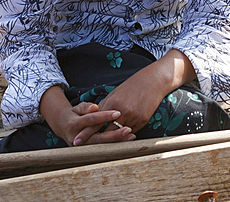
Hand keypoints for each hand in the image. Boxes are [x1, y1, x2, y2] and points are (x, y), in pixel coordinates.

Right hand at [40, 87, 133, 146]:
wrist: (63, 127)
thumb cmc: (74, 114)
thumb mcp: (77, 108)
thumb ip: (86, 107)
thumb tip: (95, 107)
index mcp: (74, 124)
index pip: (91, 120)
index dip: (104, 116)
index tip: (117, 113)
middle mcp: (77, 138)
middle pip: (98, 138)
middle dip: (114, 134)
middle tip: (128, 129)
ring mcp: (82, 147)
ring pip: (102, 146)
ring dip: (117, 142)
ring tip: (131, 136)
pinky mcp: (88, 152)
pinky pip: (103, 149)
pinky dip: (115, 145)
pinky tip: (126, 141)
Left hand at [74, 49, 195, 144]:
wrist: (152, 82)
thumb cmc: (131, 86)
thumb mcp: (114, 94)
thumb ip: (104, 107)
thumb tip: (94, 118)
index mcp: (112, 104)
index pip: (96, 122)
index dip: (86, 132)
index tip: (77, 140)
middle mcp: (122, 112)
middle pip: (107, 132)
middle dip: (96, 140)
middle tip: (85, 148)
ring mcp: (133, 117)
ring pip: (120, 134)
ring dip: (112, 140)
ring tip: (103, 148)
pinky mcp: (142, 120)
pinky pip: (131, 132)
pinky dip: (125, 135)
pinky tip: (121, 140)